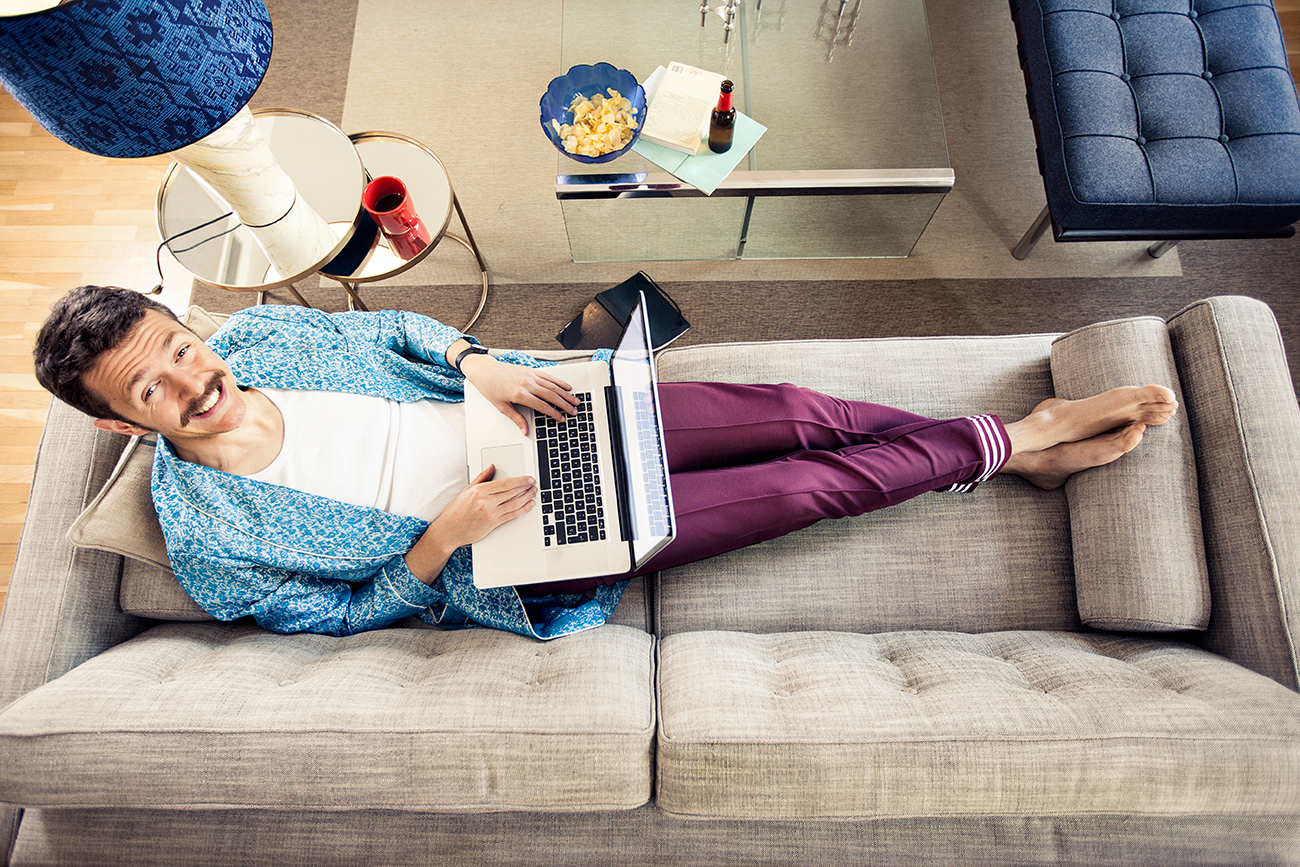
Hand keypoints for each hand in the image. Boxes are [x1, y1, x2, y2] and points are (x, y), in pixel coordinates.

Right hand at [435, 465, 536, 546]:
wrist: (449, 531)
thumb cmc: (455, 512)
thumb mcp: (466, 490)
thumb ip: (481, 478)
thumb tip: (492, 467)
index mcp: (479, 491)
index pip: (505, 483)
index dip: (520, 480)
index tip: (528, 478)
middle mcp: (486, 502)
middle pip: (512, 493)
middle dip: (526, 487)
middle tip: (534, 484)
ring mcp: (491, 514)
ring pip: (514, 504)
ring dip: (527, 497)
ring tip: (533, 493)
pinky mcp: (493, 524)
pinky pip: (512, 515)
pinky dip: (523, 509)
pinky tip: (528, 505)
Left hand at [462, 353, 578, 433]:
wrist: (484, 370)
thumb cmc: (490, 388)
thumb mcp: (501, 407)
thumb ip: (516, 418)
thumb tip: (525, 430)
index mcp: (519, 394)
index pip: (542, 406)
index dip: (554, 413)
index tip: (561, 418)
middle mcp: (527, 384)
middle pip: (551, 395)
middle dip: (565, 404)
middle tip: (574, 411)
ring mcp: (530, 375)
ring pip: (553, 385)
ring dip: (566, 394)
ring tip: (575, 400)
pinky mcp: (531, 370)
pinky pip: (548, 376)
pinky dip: (559, 382)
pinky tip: (566, 387)